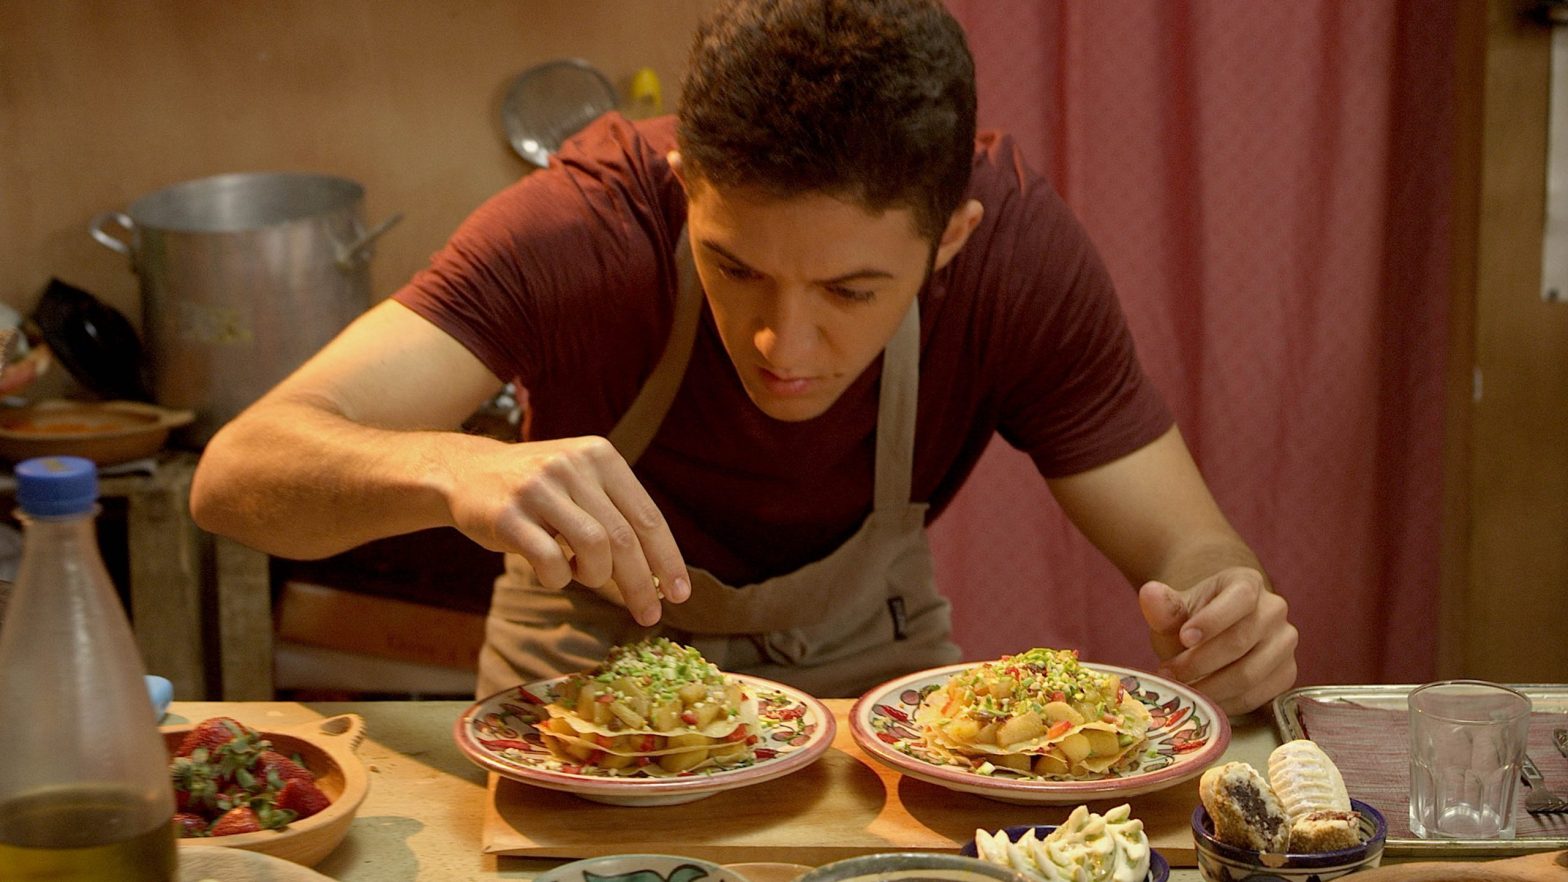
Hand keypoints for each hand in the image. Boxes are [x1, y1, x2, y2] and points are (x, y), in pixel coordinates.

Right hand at [444, 435, 689, 625]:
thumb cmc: (538, 490)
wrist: (467, 473)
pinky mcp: (508, 515)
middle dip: (642, 584)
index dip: (668, 560)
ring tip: (583, 575)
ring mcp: (538, 488)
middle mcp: (572, 466)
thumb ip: (617, 515)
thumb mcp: (581, 483)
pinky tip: (554, 572)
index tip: (682, 594)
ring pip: (594, 549)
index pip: (647, 517)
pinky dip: (559, 578)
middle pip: (624, 539)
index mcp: (600, 456)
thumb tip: (662, 575)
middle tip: (649, 615)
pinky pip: (550, 561)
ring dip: (596, 577)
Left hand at [1137, 567, 1296, 714]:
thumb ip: (1164, 608)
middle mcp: (1274, 610)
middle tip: (1169, 673)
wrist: (1211, 639)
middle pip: (1241, 640)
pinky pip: (1258, 696)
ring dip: (1210, 687)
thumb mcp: (1174, 613)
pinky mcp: (1286, 673)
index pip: (1240, 598)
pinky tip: (1204, 700)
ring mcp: (1284, 643)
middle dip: (1200, 662)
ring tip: (1182, 689)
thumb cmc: (1191, 623)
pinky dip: (1226, 703)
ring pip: (1250, 673)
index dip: (1213, 620)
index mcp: (1248, 583)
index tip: (1183, 638)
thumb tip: (1150, 593)